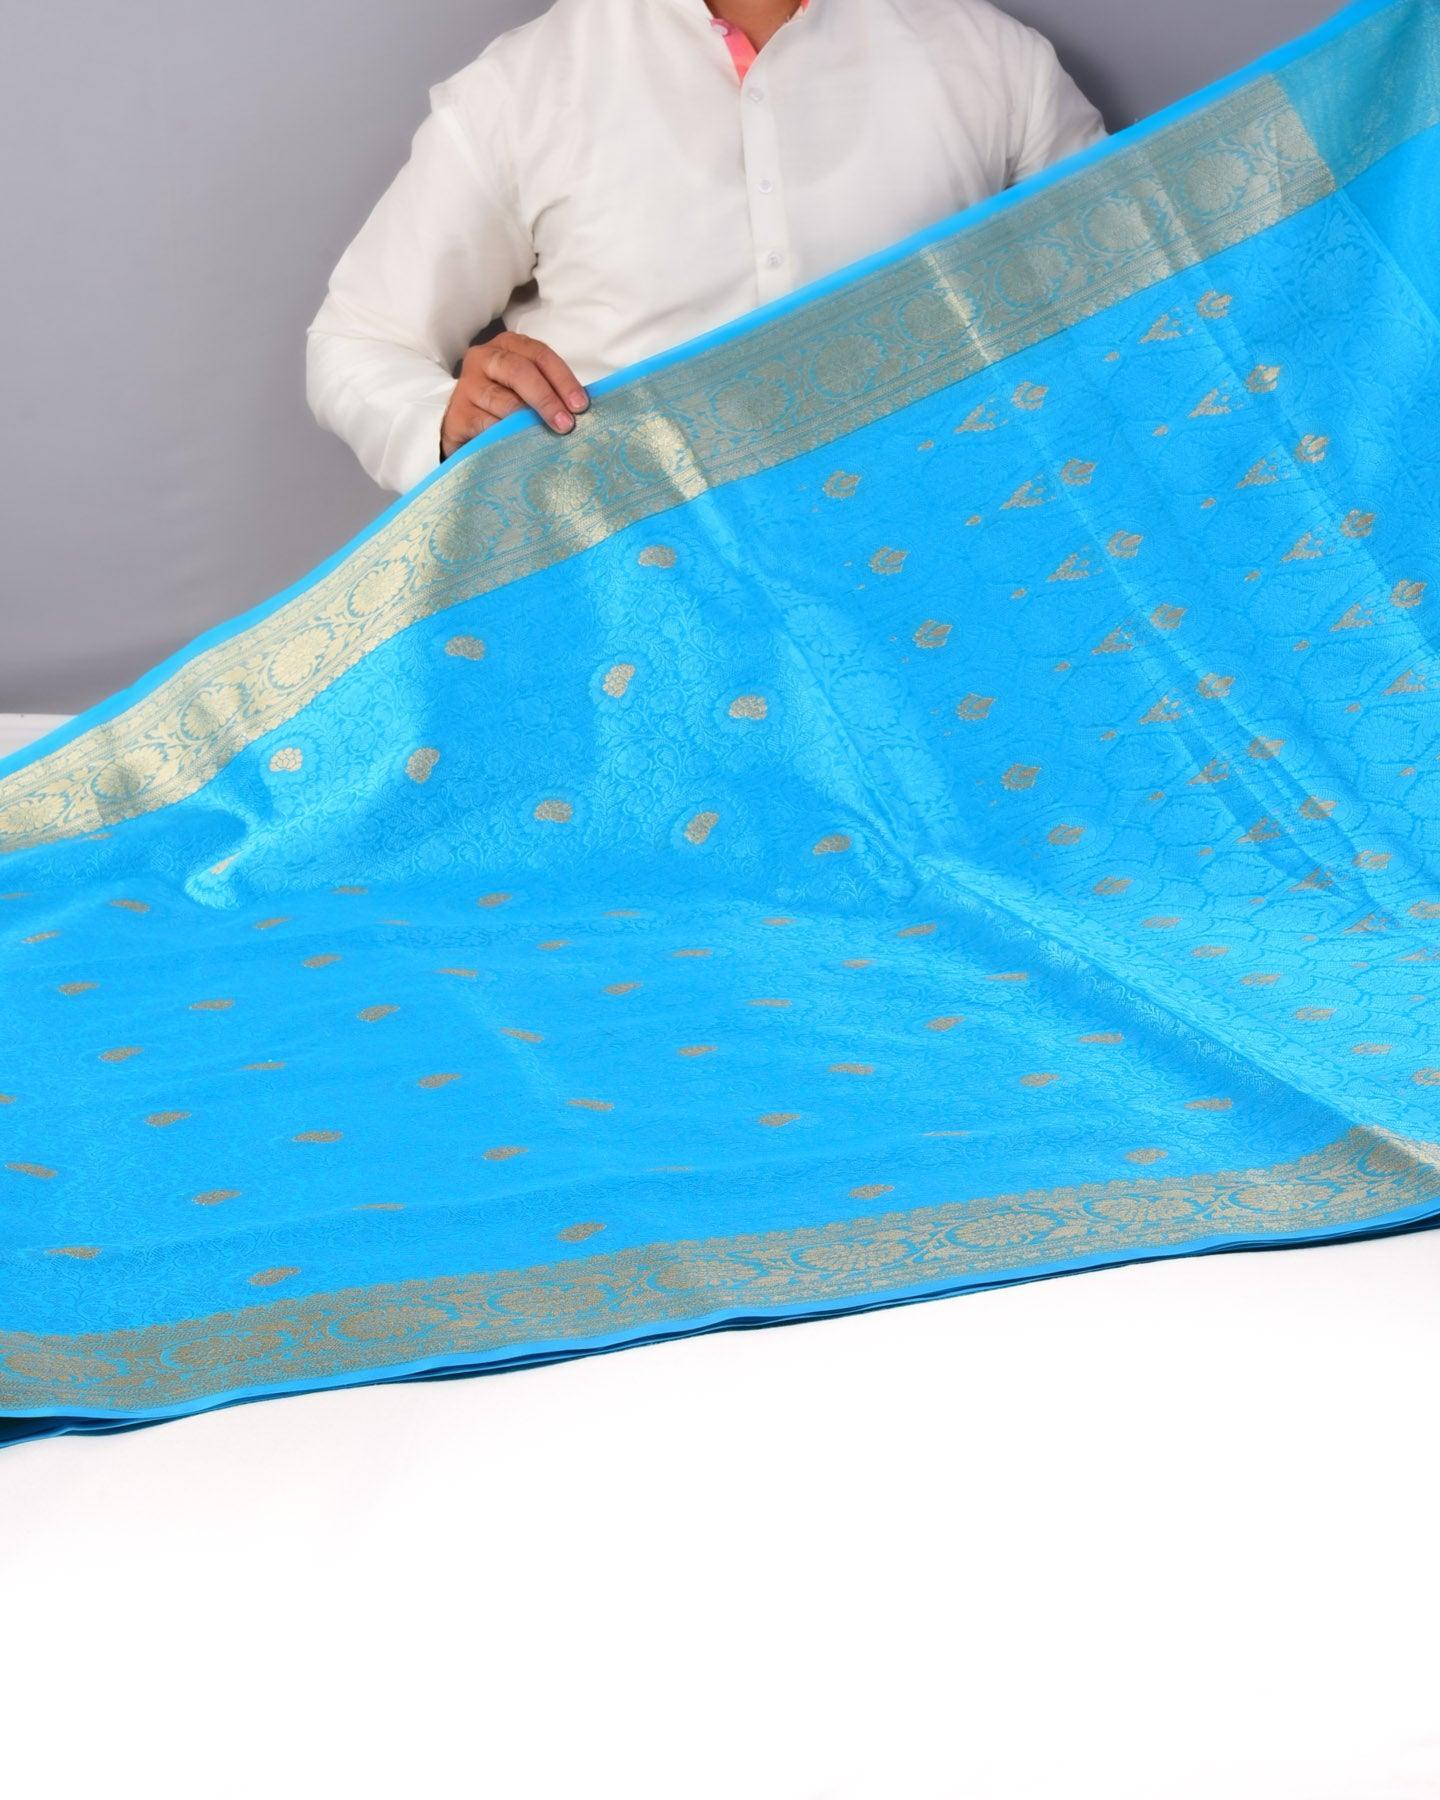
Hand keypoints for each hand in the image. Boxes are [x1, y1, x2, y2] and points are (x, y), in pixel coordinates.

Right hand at [440, 332, 588, 458]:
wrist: (465, 431)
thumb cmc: (504, 407)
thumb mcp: (526, 391)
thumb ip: (549, 391)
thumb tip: (578, 410)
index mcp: (507, 346)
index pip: (539, 355)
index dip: (563, 379)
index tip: (581, 405)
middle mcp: (484, 358)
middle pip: (519, 371)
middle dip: (547, 399)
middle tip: (566, 424)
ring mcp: (467, 385)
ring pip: (503, 401)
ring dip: (529, 422)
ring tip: (547, 439)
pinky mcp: (458, 414)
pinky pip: (487, 425)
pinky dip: (507, 436)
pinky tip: (522, 446)